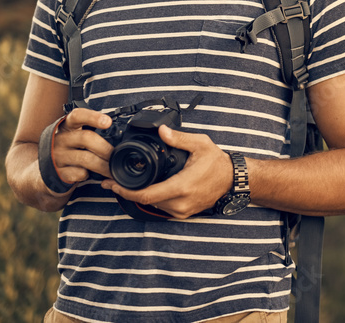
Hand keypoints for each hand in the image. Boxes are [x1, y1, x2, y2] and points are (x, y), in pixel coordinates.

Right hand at [49, 108, 113, 186]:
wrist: (46, 172)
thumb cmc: (69, 150)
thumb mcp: (76, 137)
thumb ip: (92, 134)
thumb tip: (117, 139)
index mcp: (67, 126)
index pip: (77, 116)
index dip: (93, 117)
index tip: (107, 122)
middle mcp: (60, 139)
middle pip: (86, 138)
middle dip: (105, 148)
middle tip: (115, 155)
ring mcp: (58, 156)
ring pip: (86, 159)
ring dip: (103, 166)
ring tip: (112, 170)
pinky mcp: (58, 172)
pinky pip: (79, 173)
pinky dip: (89, 175)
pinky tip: (90, 174)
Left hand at [101, 126, 233, 219]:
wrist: (232, 179)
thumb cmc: (217, 162)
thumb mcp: (200, 144)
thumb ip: (179, 138)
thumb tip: (162, 131)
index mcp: (181, 186)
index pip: (146, 195)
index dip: (125, 191)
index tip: (112, 183)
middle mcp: (180, 203)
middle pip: (145, 201)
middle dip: (128, 192)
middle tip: (113, 181)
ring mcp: (183, 211)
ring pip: (153, 205)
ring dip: (140, 195)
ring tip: (128, 183)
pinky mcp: (184, 213)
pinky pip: (162, 208)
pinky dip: (152, 199)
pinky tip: (146, 189)